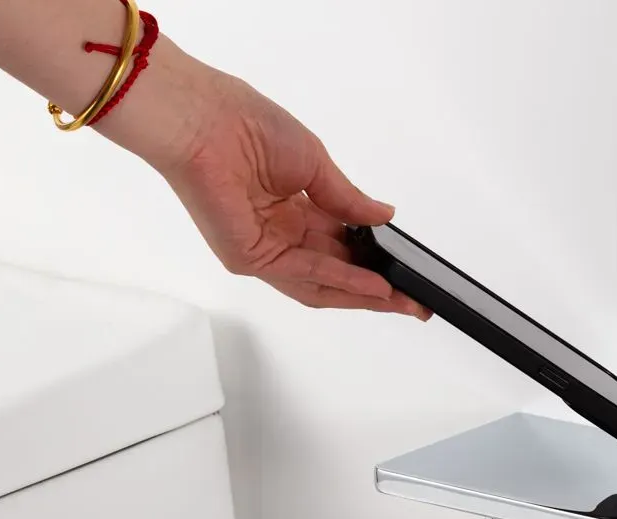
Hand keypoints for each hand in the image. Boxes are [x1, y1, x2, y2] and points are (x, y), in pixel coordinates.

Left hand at [116, 54, 428, 317]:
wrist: (204, 120)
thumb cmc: (245, 126)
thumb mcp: (316, 165)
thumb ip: (349, 200)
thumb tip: (384, 217)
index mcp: (290, 209)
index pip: (338, 247)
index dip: (373, 262)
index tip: (405, 271)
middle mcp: (277, 234)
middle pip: (332, 275)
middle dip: (375, 290)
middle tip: (413, 301)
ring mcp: (262, 249)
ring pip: (320, 284)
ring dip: (363, 294)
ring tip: (401, 300)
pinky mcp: (249, 257)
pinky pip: (303, 273)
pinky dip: (340, 280)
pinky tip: (372, 285)